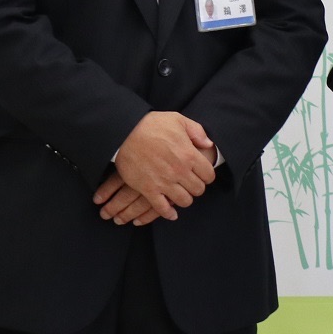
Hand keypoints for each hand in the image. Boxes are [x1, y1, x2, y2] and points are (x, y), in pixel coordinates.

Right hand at [95, 112, 215, 221]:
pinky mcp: (148, 189)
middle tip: (191, 184)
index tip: (202, 175)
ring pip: (184, 201)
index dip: (207, 176)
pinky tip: (171, 212)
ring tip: (180, 193)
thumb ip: (197, 132)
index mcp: (189, 154)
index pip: (209, 175)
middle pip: (198, 190)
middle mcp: (179, 171)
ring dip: (184, 199)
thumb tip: (208, 144)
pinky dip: (168, 213)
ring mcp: (164, 182)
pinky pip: (162, 208)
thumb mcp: (178, 120)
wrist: (123, 132)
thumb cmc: (151, 124)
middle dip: (196, 187)